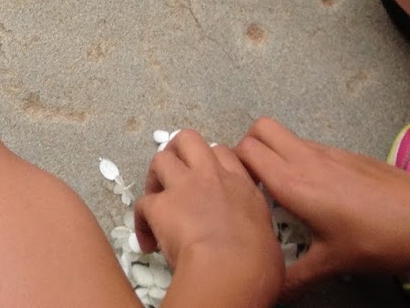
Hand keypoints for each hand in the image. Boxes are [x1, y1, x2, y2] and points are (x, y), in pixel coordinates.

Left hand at [134, 130, 283, 304]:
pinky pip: (142, 203)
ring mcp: (183, 187)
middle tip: (174, 173)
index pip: (223, 152)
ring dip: (155, 177)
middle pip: (188, 139)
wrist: (232, 269)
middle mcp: (211, 177)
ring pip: (160, 159)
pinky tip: (148, 241)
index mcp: (240, 185)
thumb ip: (252, 225)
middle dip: (177, 150)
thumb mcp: (268, 237)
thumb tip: (251, 242)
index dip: (211, 160)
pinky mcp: (160, 205)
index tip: (206, 177)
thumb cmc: (258, 263)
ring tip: (157, 200)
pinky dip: (141, 221)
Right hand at [235, 118, 409, 296]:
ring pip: (286, 134)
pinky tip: (323, 193)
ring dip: (277, 152)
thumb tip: (272, 292)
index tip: (240, 190)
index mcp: (294, 183)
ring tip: (287, 188)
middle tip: (256, 181)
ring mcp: (330, 152)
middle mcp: (306, 159)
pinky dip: (304, 159)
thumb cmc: (380, 241)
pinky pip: (312, 146)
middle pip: (259, 128)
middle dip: (249, 148)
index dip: (235, 165)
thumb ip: (295, 278)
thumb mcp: (333, 265)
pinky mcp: (349, 154)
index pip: (245, 151)